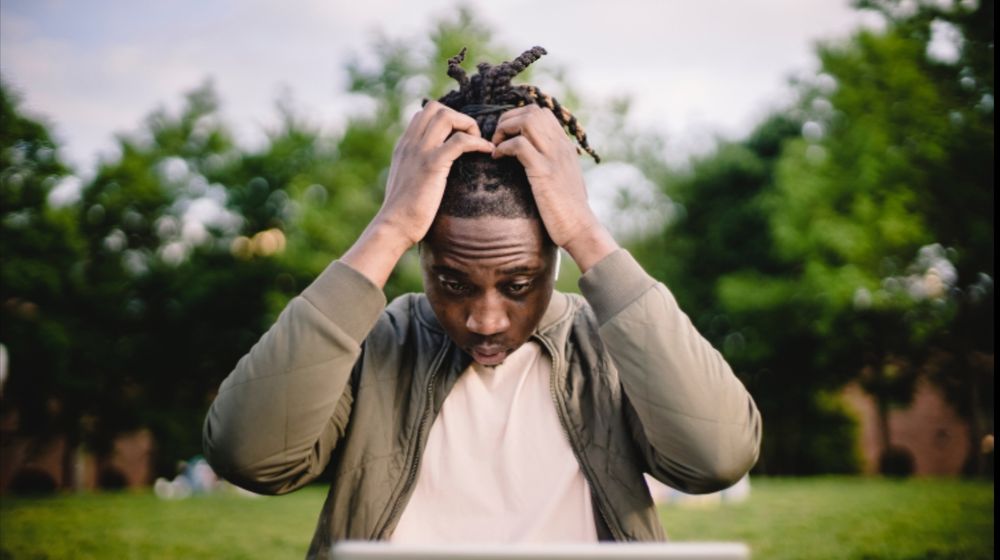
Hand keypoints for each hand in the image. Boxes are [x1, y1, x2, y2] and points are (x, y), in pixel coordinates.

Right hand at [342, 102, 493, 286]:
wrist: (394, 226)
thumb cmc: (403, 211)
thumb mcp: (407, 181)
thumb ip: (415, 167)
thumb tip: (432, 169)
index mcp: (404, 145)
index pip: (424, 114)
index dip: (446, 119)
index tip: (460, 138)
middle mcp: (410, 143)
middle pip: (435, 108)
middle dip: (458, 117)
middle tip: (470, 139)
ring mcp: (420, 152)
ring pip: (447, 116)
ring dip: (468, 125)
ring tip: (478, 143)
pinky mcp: (432, 165)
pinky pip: (460, 141)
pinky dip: (478, 142)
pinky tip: (487, 152)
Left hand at [491, 104, 618, 271]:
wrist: (580, 228)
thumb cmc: (567, 210)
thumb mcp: (562, 179)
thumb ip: (551, 164)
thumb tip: (532, 160)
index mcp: (565, 146)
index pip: (541, 113)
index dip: (518, 118)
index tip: (506, 136)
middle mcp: (561, 146)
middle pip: (532, 111)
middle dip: (508, 119)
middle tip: (497, 139)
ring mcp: (553, 157)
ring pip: (527, 120)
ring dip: (505, 129)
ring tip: (496, 146)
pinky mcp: (544, 172)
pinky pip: (519, 145)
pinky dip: (503, 147)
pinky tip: (497, 159)